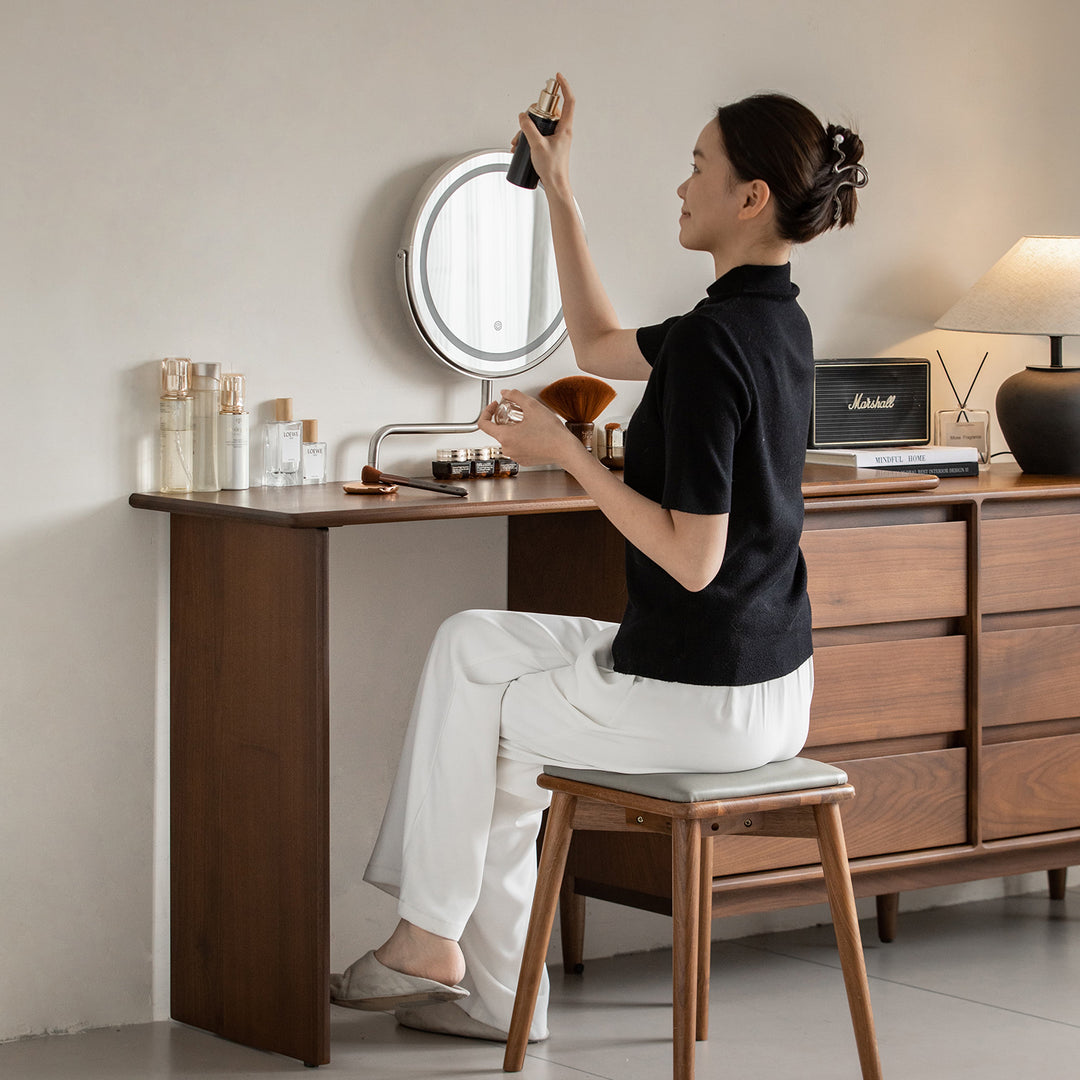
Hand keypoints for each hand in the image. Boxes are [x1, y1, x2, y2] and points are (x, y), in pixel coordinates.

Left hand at [477, 389, 583, 468]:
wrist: (565, 450)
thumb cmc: (551, 432)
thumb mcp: (532, 406)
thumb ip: (515, 395)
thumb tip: (505, 392)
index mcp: (505, 437)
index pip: (483, 424)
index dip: (487, 411)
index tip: (495, 406)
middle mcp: (508, 449)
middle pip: (497, 431)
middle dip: (504, 419)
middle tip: (516, 412)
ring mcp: (516, 456)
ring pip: (508, 439)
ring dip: (513, 429)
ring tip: (526, 422)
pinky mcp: (524, 460)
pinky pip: (517, 447)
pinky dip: (520, 439)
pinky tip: (532, 433)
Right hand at [513, 71, 574, 197]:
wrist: (555, 186)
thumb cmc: (552, 169)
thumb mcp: (537, 145)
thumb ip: (528, 128)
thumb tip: (523, 116)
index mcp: (565, 128)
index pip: (568, 101)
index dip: (564, 87)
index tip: (557, 78)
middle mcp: (563, 131)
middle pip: (550, 112)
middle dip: (534, 114)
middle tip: (525, 120)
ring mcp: (557, 139)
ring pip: (543, 125)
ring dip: (528, 129)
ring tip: (517, 140)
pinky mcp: (551, 146)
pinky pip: (540, 135)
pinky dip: (529, 137)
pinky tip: (519, 146)